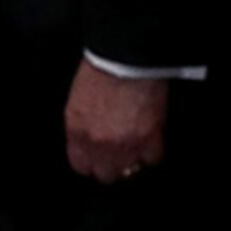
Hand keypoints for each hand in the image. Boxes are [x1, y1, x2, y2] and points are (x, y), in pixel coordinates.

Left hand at [65, 61, 169, 182]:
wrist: (126, 56)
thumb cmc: (103, 65)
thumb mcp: (80, 96)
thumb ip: (83, 122)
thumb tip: (92, 133)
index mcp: (77, 130)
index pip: (80, 164)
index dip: (92, 161)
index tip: (98, 158)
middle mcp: (98, 143)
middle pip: (105, 173)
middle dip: (112, 165)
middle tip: (119, 152)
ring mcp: (123, 144)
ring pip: (129, 170)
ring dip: (133, 159)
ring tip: (137, 146)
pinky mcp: (148, 138)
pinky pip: (152, 158)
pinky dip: (153, 150)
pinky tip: (153, 138)